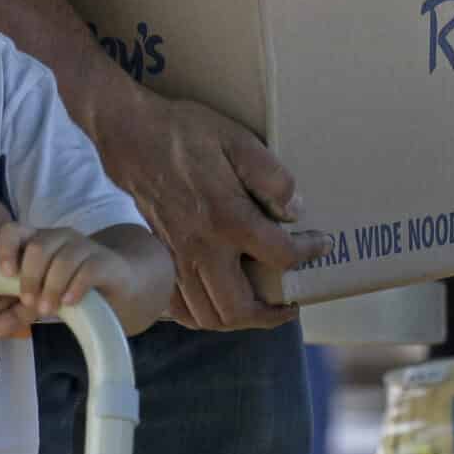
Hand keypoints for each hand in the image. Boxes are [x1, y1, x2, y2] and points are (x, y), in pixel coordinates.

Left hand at [0, 223, 122, 341]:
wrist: (119, 289)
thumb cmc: (72, 289)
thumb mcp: (41, 301)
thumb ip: (14, 314)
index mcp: (36, 241)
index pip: (13, 230)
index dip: (5, 248)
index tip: (5, 274)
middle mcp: (58, 238)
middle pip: (37, 246)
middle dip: (30, 276)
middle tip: (29, 302)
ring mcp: (83, 246)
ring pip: (63, 257)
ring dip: (51, 285)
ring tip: (48, 310)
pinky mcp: (105, 261)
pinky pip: (88, 268)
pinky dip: (75, 286)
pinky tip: (69, 302)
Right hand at [89, 85, 323, 331]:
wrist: (132, 135)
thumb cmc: (186, 133)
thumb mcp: (238, 140)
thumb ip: (272, 177)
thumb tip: (294, 211)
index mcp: (229, 219)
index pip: (281, 255)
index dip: (309, 253)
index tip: (320, 244)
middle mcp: (204, 248)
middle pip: (240, 308)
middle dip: (272, 314)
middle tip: (290, 303)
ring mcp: (179, 257)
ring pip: (209, 316)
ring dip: (239, 320)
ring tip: (259, 308)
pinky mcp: (163, 256)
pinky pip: (181, 307)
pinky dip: (202, 315)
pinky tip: (217, 303)